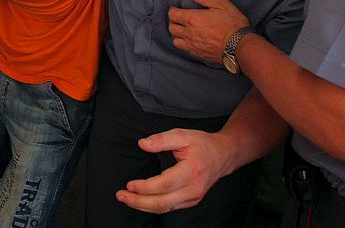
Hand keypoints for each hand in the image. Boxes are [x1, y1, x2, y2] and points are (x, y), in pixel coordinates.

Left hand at [116, 129, 230, 213]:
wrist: (224, 155)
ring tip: (125, 199)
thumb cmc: (203, 144)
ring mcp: (193, 198)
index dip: (145, 187)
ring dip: (143, 206)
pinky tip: (140, 201)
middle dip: (138, 201)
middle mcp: (193, 189)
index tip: (129, 184)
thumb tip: (142, 144)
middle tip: (120, 195)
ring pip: (165, 208)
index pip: (164, 184)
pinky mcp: (191, 201)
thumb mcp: (182, 135)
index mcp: (191, 172)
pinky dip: (152, 206)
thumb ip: (161, 139)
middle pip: (162, 202)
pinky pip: (169, 207)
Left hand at [168, 0, 249, 62]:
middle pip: (171, 28)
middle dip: (173, 22)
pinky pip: (185, 50)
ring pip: (175, 41)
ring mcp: (193, 46)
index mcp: (192, 19)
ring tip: (184, 31)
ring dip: (177, 35)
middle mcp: (189, 33)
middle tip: (180, 19)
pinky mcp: (198, 55)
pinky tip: (192, 41)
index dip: (173, 10)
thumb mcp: (220, 4)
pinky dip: (185, 44)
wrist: (241, 46)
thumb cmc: (232, 23)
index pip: (172, 14)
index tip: (178, 9)